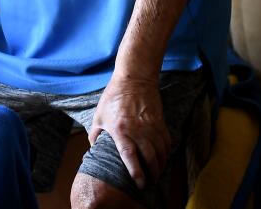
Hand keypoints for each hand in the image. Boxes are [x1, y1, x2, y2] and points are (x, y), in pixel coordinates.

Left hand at [88, 72, 169, 189]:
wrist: (134, 77)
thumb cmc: (114, 96)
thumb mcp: (100, 115)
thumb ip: (95, 134)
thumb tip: (93, 148)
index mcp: (121, 130)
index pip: (130, 156)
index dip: (136, 172)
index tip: (140, 183)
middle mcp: (138, 130)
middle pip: (150, 157)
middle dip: (152, 173)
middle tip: (150, 182)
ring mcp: (151, 125)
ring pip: (160, 150)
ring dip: (161, 164)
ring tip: (158, 173)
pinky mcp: (160, 120)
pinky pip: (166, 140)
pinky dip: (167, 151)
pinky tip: (164, 157)